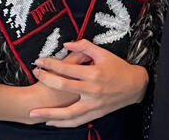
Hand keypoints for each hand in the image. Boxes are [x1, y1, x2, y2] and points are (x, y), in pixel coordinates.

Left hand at [29, 39, 148, 126]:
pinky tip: (51, 122)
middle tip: (35, 74)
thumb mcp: (104, 53)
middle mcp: (92, 90)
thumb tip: (66, 45)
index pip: (66, 68)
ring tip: (33, 113)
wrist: (135, 86)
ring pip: (68, 112)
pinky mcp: (95, 114)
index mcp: (94, 73)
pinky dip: (62, 123)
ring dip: (49, 113)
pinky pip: (76, 121)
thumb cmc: (119, 68)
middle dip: (46, 80)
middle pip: (63, 86)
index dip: (50, 63)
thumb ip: (85, 47)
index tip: (39, 61)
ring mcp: (93, 104)